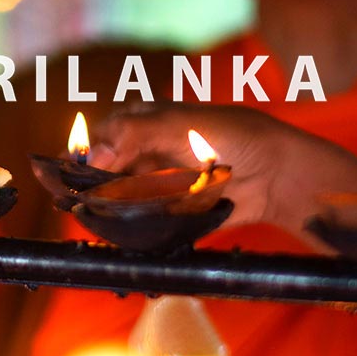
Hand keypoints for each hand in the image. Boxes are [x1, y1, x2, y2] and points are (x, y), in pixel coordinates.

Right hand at [90, 103, 356, 231]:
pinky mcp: (167, 214)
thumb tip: (92, 156)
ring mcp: (153, 186)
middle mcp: (142, 154)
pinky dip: (127, 229)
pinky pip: (138, 224)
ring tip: (96, 218)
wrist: (275, 175)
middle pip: (101, 172)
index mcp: (140, 123)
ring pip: (115, 200)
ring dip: (105, 210)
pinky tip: (118, 232)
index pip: (99, 138)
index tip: (81, 172)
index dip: (86, 155)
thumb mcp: (177, 124)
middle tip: (83, 200)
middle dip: (90, 187)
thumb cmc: (231, 135)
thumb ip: (133, 134)